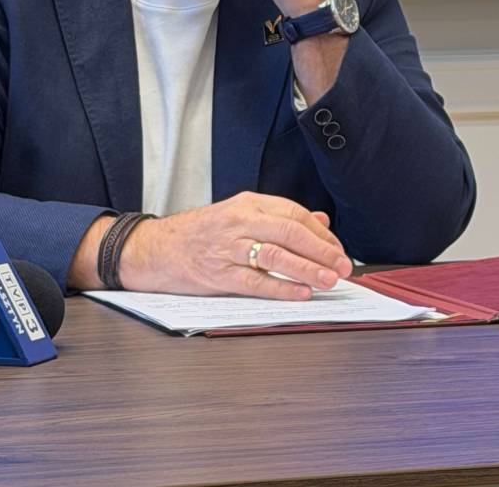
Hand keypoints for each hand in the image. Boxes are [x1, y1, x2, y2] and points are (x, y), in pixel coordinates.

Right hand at [118, 192, 352, 299]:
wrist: (155, 248)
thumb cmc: (201, 233)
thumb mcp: (239, 215)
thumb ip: (280, 217)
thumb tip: (322, 222)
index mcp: (247, 204)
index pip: (294, 214)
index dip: (321, 234)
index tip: (339, 251)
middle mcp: (239, 221)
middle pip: (289, 232)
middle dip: (322, 251)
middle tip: (343, 268)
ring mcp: (227, 248)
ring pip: (275, 255)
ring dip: (307, 269)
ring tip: (329, 281)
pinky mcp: (217, 274)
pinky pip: (255, 282)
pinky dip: (281, 289)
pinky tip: (301, 294)